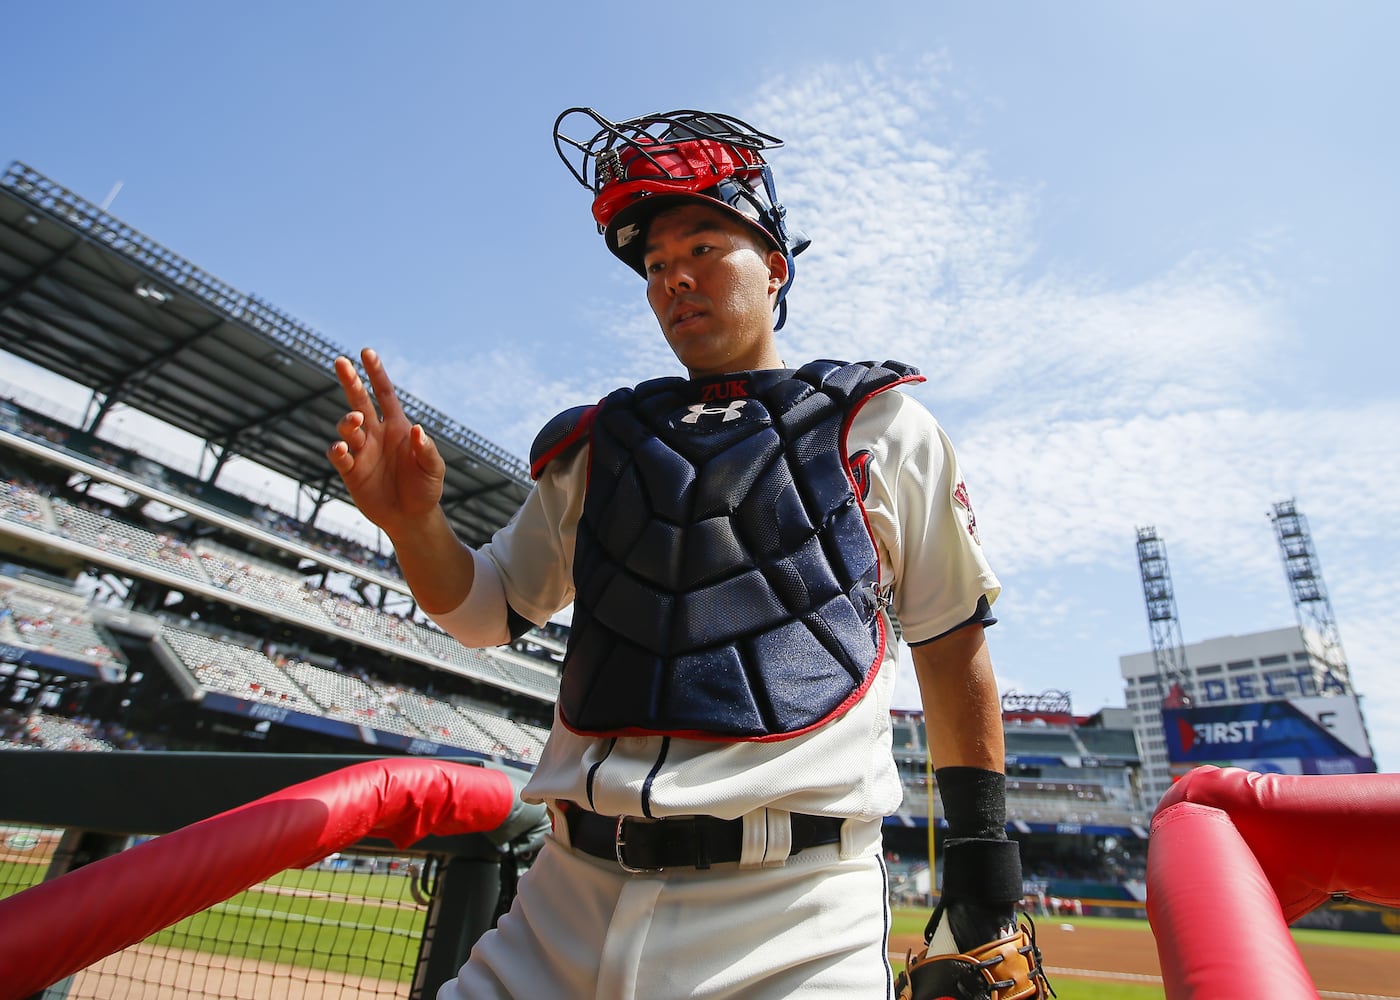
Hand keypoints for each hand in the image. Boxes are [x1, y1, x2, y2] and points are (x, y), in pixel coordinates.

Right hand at [327, 348, 445, 538]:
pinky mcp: (351, 471)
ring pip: (347, 427)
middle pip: (359, 401)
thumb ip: (427, 450)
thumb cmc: (426, 489)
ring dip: (348, 420)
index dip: (376, 374)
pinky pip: (339, 456)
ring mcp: (362, 451)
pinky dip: (337, 449)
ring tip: (355, 419)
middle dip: (350, 381)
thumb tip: (418, 430)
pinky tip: (341, 447)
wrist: (412, 517)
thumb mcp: (434, 469)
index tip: (366, 352)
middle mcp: (376, 434)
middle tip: (340, 362)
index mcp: (397, 427)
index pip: (384, 394)